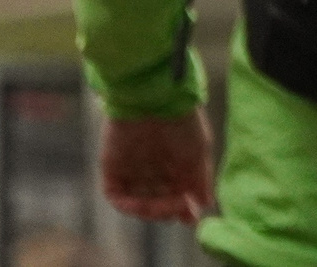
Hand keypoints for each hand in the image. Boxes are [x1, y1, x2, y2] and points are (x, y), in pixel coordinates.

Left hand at [100, 109, 214, 223]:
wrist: (154, 99)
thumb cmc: (181, 122)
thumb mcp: (199, 151)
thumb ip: (200, 179)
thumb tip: (204, 205)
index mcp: (174, 163)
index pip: (177, 195)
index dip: (182, 209)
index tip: (190, 217)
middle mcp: (153, 168)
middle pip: (158, 201)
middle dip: (167, 210)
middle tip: (178, 209)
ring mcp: (132, 169)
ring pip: (138, 202)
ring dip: (149, 211)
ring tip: (160, 208)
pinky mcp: (112, 169)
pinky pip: (116, 195)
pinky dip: (127, 205)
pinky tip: (139, 205)